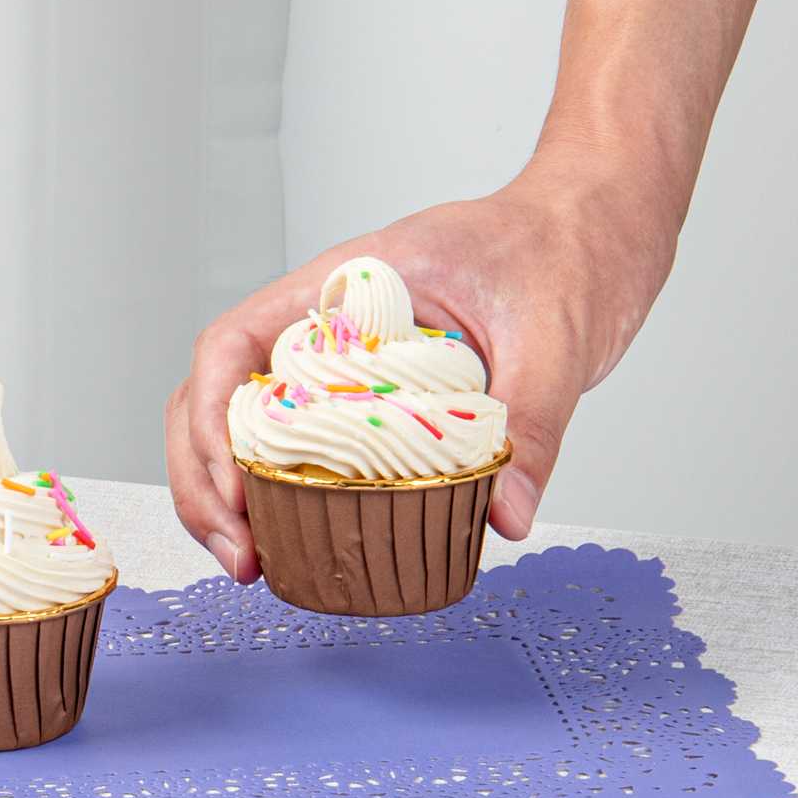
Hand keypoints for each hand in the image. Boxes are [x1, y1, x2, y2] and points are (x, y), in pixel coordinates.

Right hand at [164, 153, 679, 579]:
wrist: (594, 233)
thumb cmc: (562, 250)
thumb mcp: (554, 337)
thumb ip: (532, 424)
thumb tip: (506, 516)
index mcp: (343, 287)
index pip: (232, 344)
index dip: (208, 419)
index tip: (233, 488)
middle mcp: (323, 326)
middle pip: (216, 399)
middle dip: (204, 483)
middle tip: (241, 556)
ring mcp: (339, 365)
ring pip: (243, 430)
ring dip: (229, 500)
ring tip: (253, 564)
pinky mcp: (369, 401)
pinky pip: (304, 450)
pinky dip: (283, 501)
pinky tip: (297, 547)